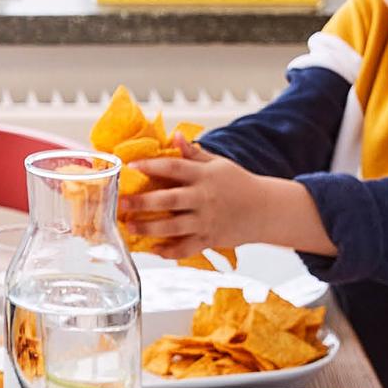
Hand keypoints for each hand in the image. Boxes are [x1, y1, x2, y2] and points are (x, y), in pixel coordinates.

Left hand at [118, 136, 274, 258]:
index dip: (151, 166)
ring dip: (149, 228)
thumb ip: (194, 154)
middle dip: (143, 202)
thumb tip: (175, 135)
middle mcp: (203, 198)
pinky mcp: (209, 239)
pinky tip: (153, 249)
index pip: (174, 167)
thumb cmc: (239, 184)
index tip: (131, 166)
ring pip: (173, 227)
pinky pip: (186, 248)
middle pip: (169, 200)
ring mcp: (206, 221)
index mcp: (203, 176)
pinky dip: (169, 251)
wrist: (266, 209)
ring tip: (130, 227)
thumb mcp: (218, 164)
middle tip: (122, 204)